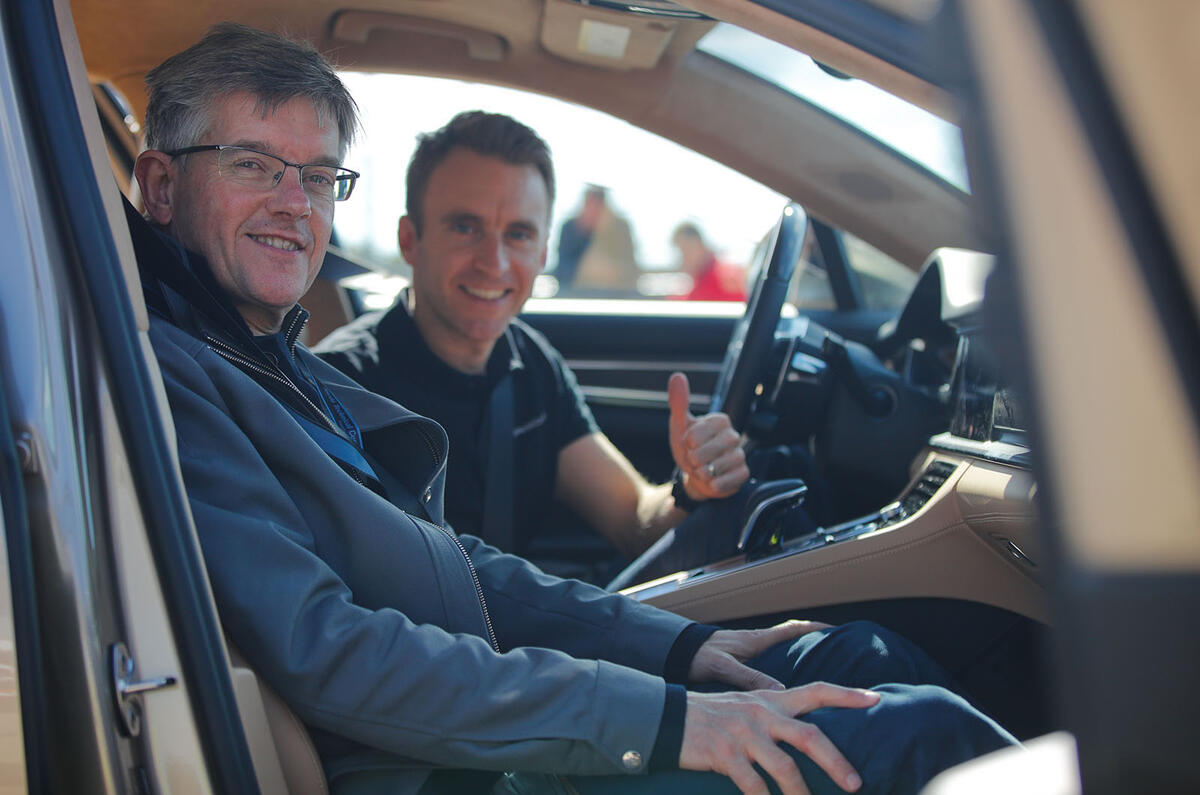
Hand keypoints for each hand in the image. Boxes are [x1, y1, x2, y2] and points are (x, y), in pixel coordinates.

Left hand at [668, 372, 748, 501]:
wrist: (695, 474)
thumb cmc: (690, 448)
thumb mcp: (680, 425)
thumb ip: (679, 402)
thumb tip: (678, 376)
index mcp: (720, 421)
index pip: (699, 432)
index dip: (688, 442)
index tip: (688, 443)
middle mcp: (733, 436)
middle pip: (707, 451)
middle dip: (694, 459)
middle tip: (694, 459)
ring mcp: (740, 455)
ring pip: (717, 467)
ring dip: (702, 472)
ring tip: (701, 469)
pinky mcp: (743, 473)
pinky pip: (728, 480)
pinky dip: (714, 484)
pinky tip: (711, 480)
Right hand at [680, 684, 878, 794]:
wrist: (668, 717)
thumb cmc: (711, 716)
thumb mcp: (746, 705)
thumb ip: (774, 715)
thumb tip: (805, 734)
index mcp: (770, 699)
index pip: (816, 691)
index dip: (847, 694)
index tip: (875, 699)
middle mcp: (761, 713)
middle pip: (810, 735)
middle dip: (836, 762)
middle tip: (855, 784)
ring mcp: (743, 734)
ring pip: (785, 768)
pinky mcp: (725, 755)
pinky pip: (754, 786)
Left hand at [689, 620, 831, 690]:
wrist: (675, 655)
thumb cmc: (696, 656)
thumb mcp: (723, 666)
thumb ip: (749, 677)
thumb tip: (780, 690)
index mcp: (756, 641)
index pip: (792, 630)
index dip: (815, 629)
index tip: (837, 631)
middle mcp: (756, 647)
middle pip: (793, 644)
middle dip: (815, 649)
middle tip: (839, 662)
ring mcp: (750, 657)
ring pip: (782, 659)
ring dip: (799, 666)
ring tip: (820, 685)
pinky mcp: (741, 667)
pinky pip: (769, 670)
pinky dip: (781, 679)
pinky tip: (786, 698)